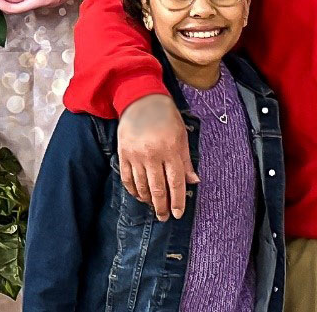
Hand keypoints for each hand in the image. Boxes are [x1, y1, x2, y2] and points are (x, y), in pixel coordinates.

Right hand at [117, 94, 198, 221]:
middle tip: (164, 217)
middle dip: (162, 206)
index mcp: (170, 150)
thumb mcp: (182, 136)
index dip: (178, 201)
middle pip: (158, 188)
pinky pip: (127, 179)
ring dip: (148, 200)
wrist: (142, 100)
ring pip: (142, 186)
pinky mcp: (123, 154)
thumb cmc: (166, 117)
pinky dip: (133, 190)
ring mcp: (136, 155)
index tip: (178, 214)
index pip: (176, 182)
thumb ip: (186, 161)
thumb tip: (193, 181)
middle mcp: (153, 155)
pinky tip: (139, 196)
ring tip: (153, 207)